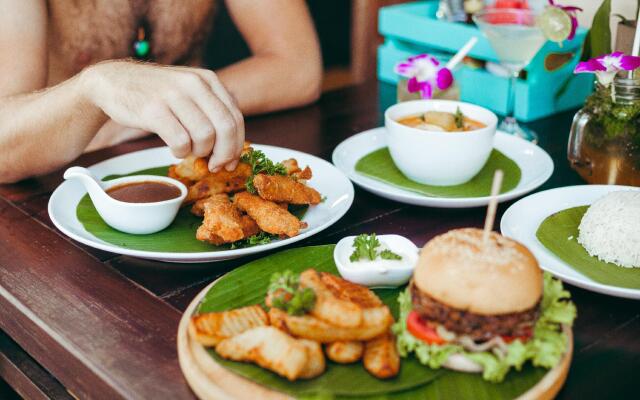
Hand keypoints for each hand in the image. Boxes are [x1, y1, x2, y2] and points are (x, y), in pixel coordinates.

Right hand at [80, 60, 243, 170]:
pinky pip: (180, 141)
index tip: (230, 162)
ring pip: (205, 136)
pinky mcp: (153, 110)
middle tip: (213, 165)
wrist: (112, 81)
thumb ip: (212, 110)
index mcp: (208, 80)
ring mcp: (173, 95)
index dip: (237, 145)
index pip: (235, 118)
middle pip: (225, 128)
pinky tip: (174, 149)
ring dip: (199, 152)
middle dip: (224, 154)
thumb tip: (234, 147)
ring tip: (187, 150)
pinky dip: (180, 152)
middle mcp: (194, 84)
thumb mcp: (189, 91)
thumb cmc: (156, 94)